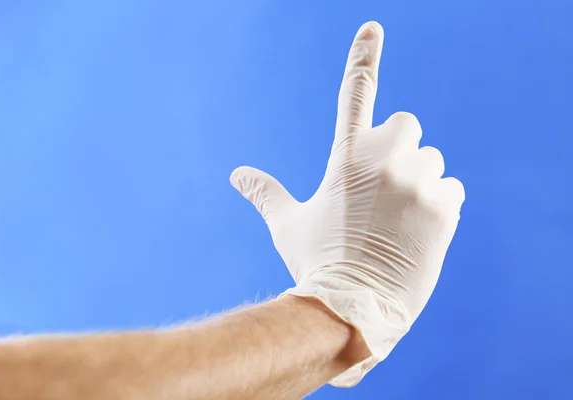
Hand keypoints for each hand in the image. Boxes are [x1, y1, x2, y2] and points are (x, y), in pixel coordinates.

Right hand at [230, 21, 463, 386]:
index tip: (373, 28)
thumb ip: (264, 192)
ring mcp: (419, 183)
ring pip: (431, 160)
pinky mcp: (446, 208)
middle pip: (407, 124)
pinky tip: (419, 231)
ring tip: (397, 218)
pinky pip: (451, 188)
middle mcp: (385, 161)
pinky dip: (439, 203)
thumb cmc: (318, 263)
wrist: (357, 307)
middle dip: (397, 144)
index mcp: (346, 158)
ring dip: (417, 178)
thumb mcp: (288, 225)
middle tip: (382, 183)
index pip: (354, 93)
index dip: (363, 56)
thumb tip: (235, 174)